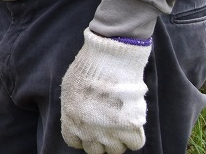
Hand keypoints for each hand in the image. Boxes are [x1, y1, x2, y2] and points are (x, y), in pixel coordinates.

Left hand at [60, 29, 151, 153]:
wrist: (108, 60)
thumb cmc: (88, 68)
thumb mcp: (70, 87)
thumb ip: (73, 107)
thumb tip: (79, 115)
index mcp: (71, 121)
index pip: (74, 142)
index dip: (82, 135)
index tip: (88, 127)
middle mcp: (89, 131)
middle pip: (95, 150)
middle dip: (99, 140)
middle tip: (105, 126)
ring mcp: (110, 131)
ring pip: (115, 150)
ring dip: (117, 139)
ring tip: (119, 124)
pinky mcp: (130, 126)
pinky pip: (135, 144)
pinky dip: (134, 137)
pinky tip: (131, 124)